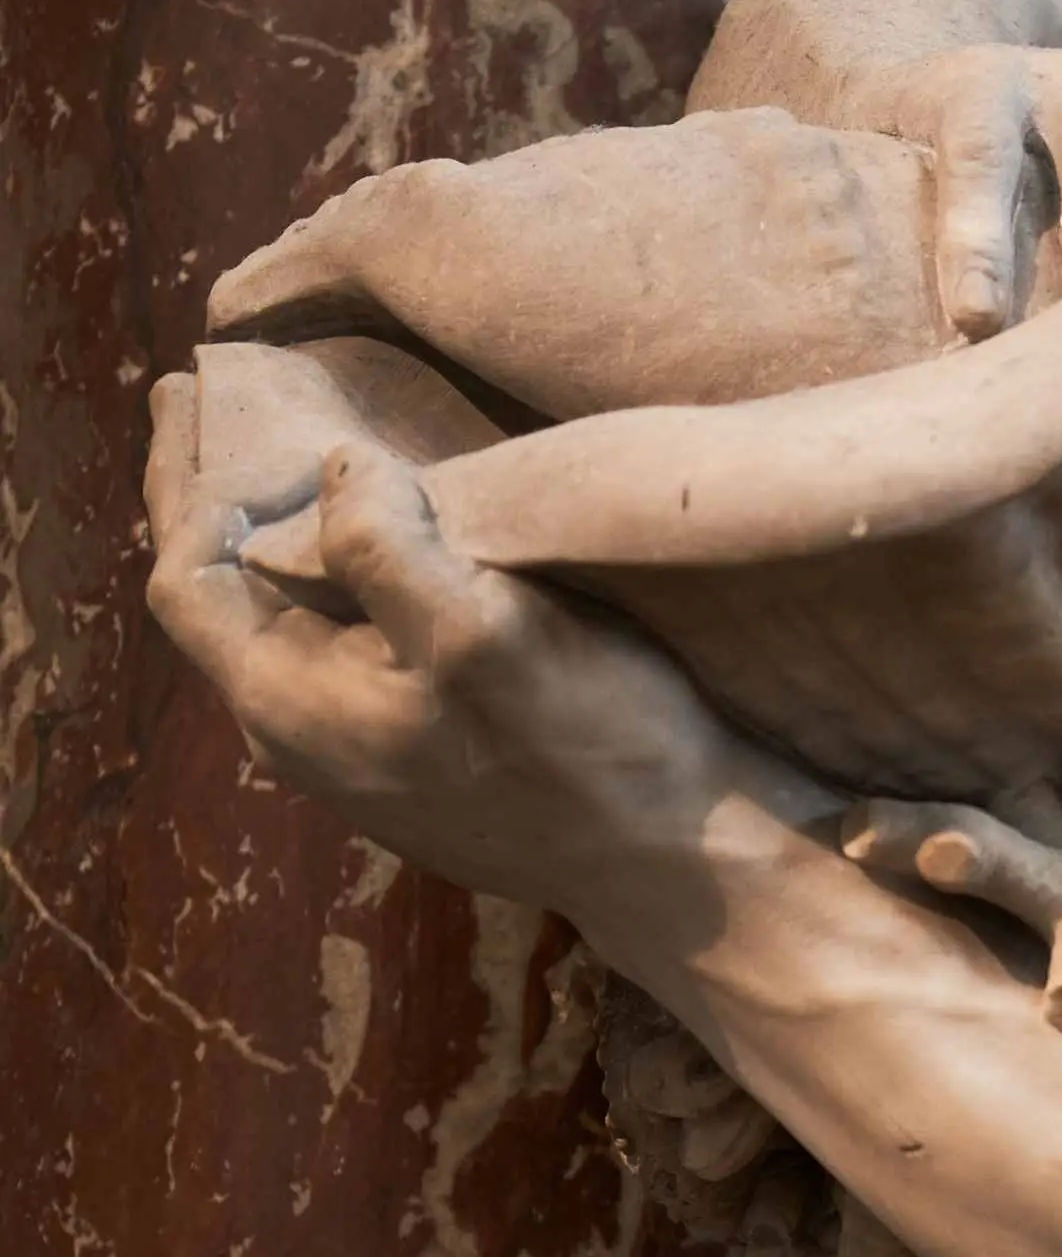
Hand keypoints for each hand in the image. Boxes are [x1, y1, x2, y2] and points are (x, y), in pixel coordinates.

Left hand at [146, 386, 755, 911]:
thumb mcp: (485, 632)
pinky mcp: (427, 758)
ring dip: (278, 538)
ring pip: (291, 625)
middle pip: (230, 601)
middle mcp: (310, 735)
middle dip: (211, 501)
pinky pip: (349, 649)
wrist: (684, 866)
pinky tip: (379, 546)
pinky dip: (339, 577)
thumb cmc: (591, 750)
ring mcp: (368, 755)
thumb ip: (386, 548)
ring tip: (284, 460)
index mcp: (294, 703)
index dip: (181, 481)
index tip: (189, 391)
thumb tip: (333, 468)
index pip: (190, 579)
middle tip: (201, 404)